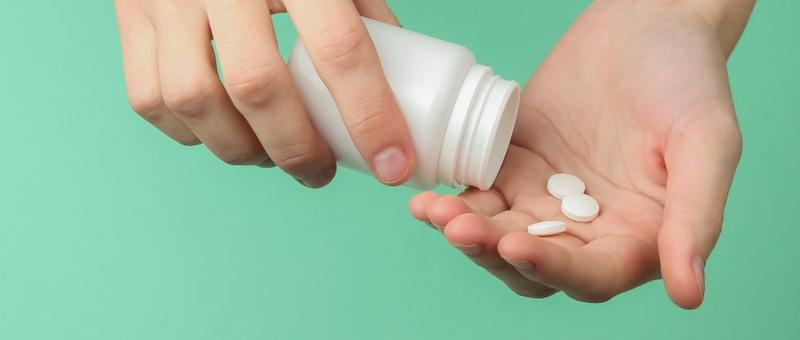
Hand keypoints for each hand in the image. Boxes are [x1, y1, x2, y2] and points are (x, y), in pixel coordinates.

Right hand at [115, 0, 414, 186]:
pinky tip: (223, 132)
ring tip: (271, 155)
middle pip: (257, 86)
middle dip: (297, 149)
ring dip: (240, 149)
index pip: (338, 47)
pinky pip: (150, 98)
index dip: (370, 117)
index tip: (392, 165)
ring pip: (194, 100)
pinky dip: (190, 133)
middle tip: (321, 171)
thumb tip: (391, 101)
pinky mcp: (132, 14)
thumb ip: (364, 20)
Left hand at [409, 0, 750, 307]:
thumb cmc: (688, 76)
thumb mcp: (707, 141)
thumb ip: (696, 215)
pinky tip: (427, 197)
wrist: (646, 20)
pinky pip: (480, 196)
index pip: (591, 275)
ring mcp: (548, 199)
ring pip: (498, 235)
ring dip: (465, 231)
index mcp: (638, 236)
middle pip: (533, 264)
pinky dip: (455, 200)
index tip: (517, 245)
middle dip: (492, 251)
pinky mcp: (515, 168)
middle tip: (459, 227)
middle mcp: (590, 227)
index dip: (553, 268)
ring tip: (433, 211)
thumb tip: (689, 294)